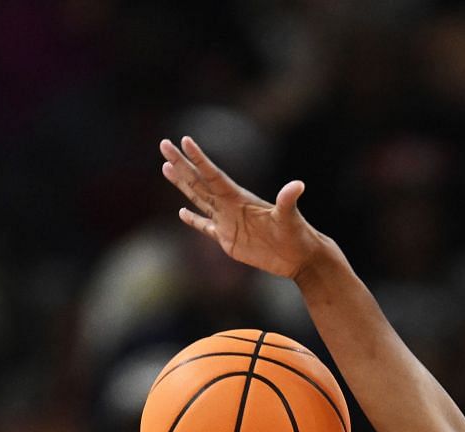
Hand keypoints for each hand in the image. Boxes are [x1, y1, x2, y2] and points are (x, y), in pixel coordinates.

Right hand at [160, 135, 329, 279]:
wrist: (300, 257)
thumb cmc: (298, 235)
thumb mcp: (290, 218)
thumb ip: (288, 201)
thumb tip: (298, 185)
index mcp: (240, 198)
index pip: (214, 175)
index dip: (199, 159)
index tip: (184, 141)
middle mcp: (230, 206)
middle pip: (200, 182)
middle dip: (181, 164)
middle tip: (164, 144)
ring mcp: (228, 222)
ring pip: (199, 199)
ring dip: (183, 184)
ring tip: (166, 167)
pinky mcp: (228, 240)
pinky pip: (206, 227)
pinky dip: (194, 221)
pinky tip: (182, 213)